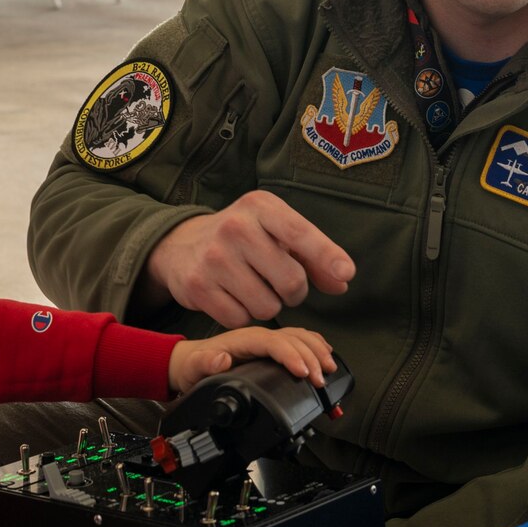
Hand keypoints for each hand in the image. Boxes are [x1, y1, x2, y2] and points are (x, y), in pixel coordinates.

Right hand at [144, 190, 354, 326]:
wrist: (181, 245)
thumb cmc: (244, 238)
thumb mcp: (276, 233)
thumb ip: (312, 256)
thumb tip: (342, 281)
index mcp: (259, 206)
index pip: (299, 232)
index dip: (326, 255)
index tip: (346, 272)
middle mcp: (235, 227)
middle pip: (291, 281)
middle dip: (294, 292)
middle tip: (281, 284)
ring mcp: (213, 258)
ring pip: (267, 307)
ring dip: (269, 306)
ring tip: (255, 288)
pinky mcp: (197, 286)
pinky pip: (240, 319)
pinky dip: (243, 315)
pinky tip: (233, 297)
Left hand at [167, 325, 335, 395]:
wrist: (190, 362)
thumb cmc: (193, 366)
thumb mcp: (192, 367)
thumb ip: (205, 363)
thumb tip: (221, 360)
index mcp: (243, 340)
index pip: (274, 343)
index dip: (292, 356)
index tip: (304, 372)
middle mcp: (258, 336)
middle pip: (293, 339)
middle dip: (312, 357)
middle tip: (322, 378)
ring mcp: (266, 340)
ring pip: (300, 337)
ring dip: (318, 351)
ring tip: (330, 368)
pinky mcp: (271, 347)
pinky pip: (299, 340)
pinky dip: (315, 346)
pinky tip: (325, 353)